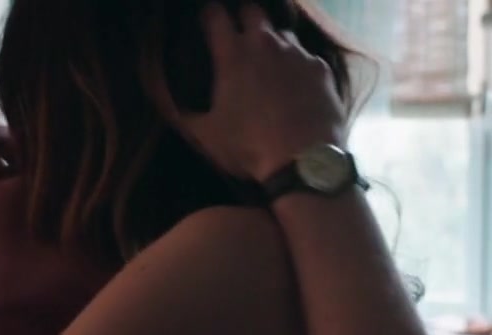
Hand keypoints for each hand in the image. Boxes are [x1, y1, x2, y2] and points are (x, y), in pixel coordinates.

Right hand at [161, 3, 348, 181]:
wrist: (303, 163)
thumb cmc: (248, 147)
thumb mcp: (205, 135)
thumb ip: (183, 114)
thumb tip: (169, 104)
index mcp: (232, 55)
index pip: (214, 15)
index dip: (208, 17)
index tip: (206, 26)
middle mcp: (266, 43)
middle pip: (252, 11)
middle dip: (243, 21)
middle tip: (239, 42)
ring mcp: (297, 54)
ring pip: (282, 33)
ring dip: (273, 44)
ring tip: (271, 67)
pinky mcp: (321, 69)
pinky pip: (307, 58)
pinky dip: (299, 68)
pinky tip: (298, 88)